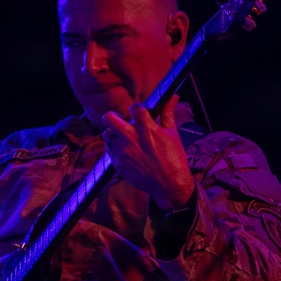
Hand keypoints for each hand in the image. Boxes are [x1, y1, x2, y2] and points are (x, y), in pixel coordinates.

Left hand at [101, 96, 195, 213]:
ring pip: (107, 135)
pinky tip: (124, 151)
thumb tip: (173, 97)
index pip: (134, 107)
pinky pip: (109, 150)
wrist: (169, 184)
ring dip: (113, 134)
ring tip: (122, 138)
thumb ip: (168, 114)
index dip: (136, 108)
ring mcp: (123, 152)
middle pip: (109, 118)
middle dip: (112, 116)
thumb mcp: (172, 134)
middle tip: (119, 121)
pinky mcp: (118, 164)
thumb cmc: (174, 158)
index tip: (139, 113)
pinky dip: (115, 148)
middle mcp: (131, 138)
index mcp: (146, 129)